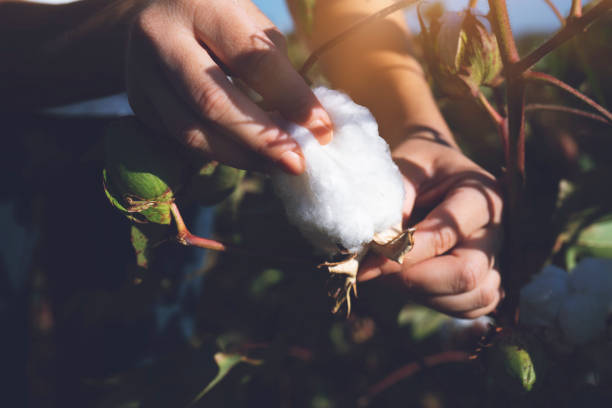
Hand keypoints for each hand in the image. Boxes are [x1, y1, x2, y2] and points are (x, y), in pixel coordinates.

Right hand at [126, 0, 331, 173]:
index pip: (251, 60)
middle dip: (262, 139)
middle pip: (213, 102)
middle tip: (298, 163)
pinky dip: (221, 153)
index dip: (290, 99)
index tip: (321, 129)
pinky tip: (249, 157)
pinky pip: (182, 140)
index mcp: (200, 5)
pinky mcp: (138, 103)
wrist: (154, 15)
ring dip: (242, 156)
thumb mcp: (251, 24)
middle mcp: (160, 36)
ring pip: (192, 131)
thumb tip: (310, 125)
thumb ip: (277, 69)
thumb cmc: (219, 20)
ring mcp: (140, 73)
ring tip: (277, 166)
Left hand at [359, 137, 503, 318]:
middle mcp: (498, 228)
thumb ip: (393, 201)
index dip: (405, 252)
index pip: (448, 232)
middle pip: (467, 273)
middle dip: (414, 278)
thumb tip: (376, 246)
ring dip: (421, 293)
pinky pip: (469, 308)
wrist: (428, 173)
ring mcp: (497, 258)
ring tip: (389, 271)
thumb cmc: (414, 167)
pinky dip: (434, 301)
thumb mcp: (402, 168)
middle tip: (375, 269)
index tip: (368, 260)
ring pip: (470, 298)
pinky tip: (407, 281)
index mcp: (480, 193)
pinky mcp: (488, 282)